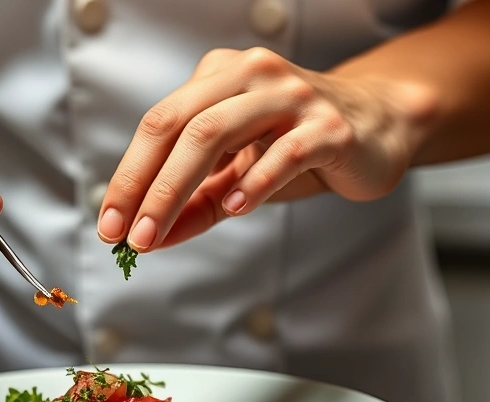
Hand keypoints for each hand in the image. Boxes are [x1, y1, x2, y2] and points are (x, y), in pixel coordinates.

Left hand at [97, 47, 429, 249]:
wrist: (379, 129)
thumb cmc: (298, 149)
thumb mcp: (237, 175)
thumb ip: (193, 203)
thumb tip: (147, 238)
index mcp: (220, 77)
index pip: (159, 123)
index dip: (128, 175)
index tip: (109, 224)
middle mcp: (251, 74)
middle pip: (182, 127)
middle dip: (146, 185)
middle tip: (130, 235)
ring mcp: (292, 95)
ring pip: (219, 132)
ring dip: (180, 187)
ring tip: (159, 231)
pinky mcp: (330, 126)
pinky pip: (284, 151)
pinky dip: (253, 180)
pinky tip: (234, 207)